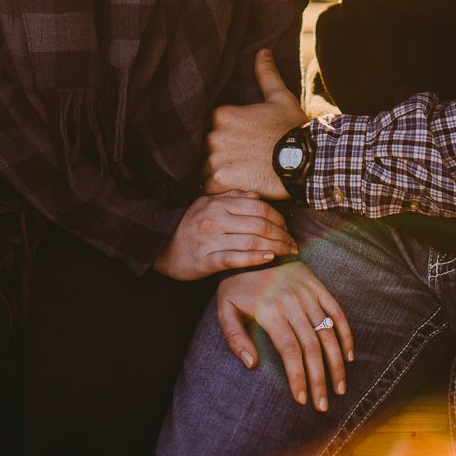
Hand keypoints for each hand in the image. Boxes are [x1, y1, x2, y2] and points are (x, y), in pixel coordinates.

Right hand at [153, 191, 297, 280]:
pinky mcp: (206, 260)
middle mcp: (215, 218)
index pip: (258, 206)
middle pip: (259, 224)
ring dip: (275, 247)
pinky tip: (270, 258)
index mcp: (218, 203)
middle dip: (282, 234)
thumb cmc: (190, 225)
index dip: (278, 217)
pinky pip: (236, 258)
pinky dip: (256, 258)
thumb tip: (257, 195)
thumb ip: (232, 197)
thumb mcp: (207, 203)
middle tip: (293, 243)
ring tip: (288, 252)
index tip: (288, 228)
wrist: (161, 248)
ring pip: (252, 241)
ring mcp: (211, 240)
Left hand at [204, 50, 306, 197]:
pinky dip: (221, 189)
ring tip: (241, 175)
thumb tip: (263, 51)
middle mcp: (213, 135)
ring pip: (207, 168)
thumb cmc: (292, 128)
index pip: (213, 126)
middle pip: (208, 147)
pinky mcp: (219, 181)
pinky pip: (209, 188)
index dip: (227, 135)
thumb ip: (266, 74)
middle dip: (222, 154)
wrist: (304, 160)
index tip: (242, 142)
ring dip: (219, 172)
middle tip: (243, 160)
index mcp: (222, 114)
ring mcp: (215, 159)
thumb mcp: (280, 98)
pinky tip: (238, 186)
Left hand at [218, 262, 353, 411]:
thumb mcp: (225, 309)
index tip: (301, 399)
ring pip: (328, 332)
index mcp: (270, 310)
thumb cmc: (237, 285)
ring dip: (336, 363)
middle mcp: (292, 301)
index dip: (298, 376)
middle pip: (312, 346)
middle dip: (319, 379)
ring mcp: (308, 293)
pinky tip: (348, 356)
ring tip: (339, 388)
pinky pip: (337, 312)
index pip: (290, 350)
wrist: (254, 247)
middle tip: (323, 406)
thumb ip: (234, 338)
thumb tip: (251, 365)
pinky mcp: (318, 286)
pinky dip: (345, 334)